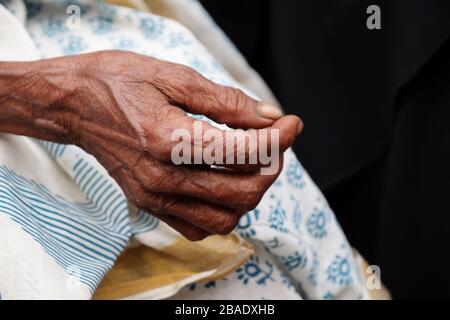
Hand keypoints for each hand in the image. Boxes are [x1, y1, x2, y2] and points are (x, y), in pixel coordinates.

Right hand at [0, 51, 302, 239]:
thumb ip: (226, 102)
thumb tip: (269, 116)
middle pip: (242, 192)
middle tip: (276, 140)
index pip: (244, 152)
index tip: (291, 123)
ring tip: (252, 163)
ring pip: (226, 218)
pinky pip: (200, 227)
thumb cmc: (117, 82)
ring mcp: (156, 197)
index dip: (279, 138)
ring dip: (251, 192)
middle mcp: (163, 178)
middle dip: (272, 167)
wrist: (73, 105)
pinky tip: (224, 184)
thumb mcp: (174, 77)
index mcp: (169, 140)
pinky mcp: (151, 205)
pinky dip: (224, 211)